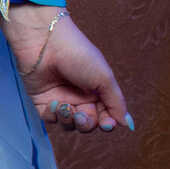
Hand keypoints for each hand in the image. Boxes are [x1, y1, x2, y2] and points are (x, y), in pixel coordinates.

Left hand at [3, 5, 132, 136]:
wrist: (45, 43)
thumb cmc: (78, 55)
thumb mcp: (104, 78)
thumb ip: (116, 103)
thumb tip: (127, 124)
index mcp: (97, 90)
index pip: (105, 115)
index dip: (107, 123)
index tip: (106, 124)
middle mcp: (80, 96)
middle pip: (87, 123)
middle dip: (86, 123)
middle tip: (81, 115)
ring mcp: (61, 99)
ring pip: (69, 124)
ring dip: (68, 120)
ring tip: (65, 106)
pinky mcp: (42, 101)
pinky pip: (50, 119)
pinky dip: (52, 115)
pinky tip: (52, 101)